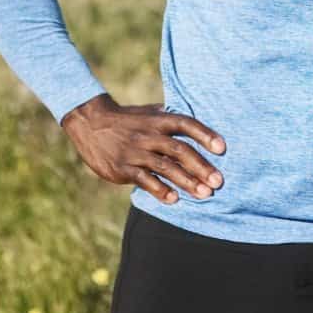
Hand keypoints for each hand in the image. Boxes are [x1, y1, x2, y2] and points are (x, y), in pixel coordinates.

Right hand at [60, 94, 225, 204]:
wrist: (90, 122)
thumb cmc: (128, 119)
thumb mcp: (149, 113)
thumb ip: (171, 119)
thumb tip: (200, 121)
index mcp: (158, 120)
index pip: (186, 124)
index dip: (205, 134)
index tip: (222, 148)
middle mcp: (148, 134)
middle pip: (179, 150)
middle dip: (201, 166)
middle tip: (218, 182)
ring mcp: (134, 151)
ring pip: (164, 167)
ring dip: (186, 181)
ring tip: (204, 194)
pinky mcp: (121, 167)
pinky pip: (144, 180)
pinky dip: (159, 190)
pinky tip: (174, 199)